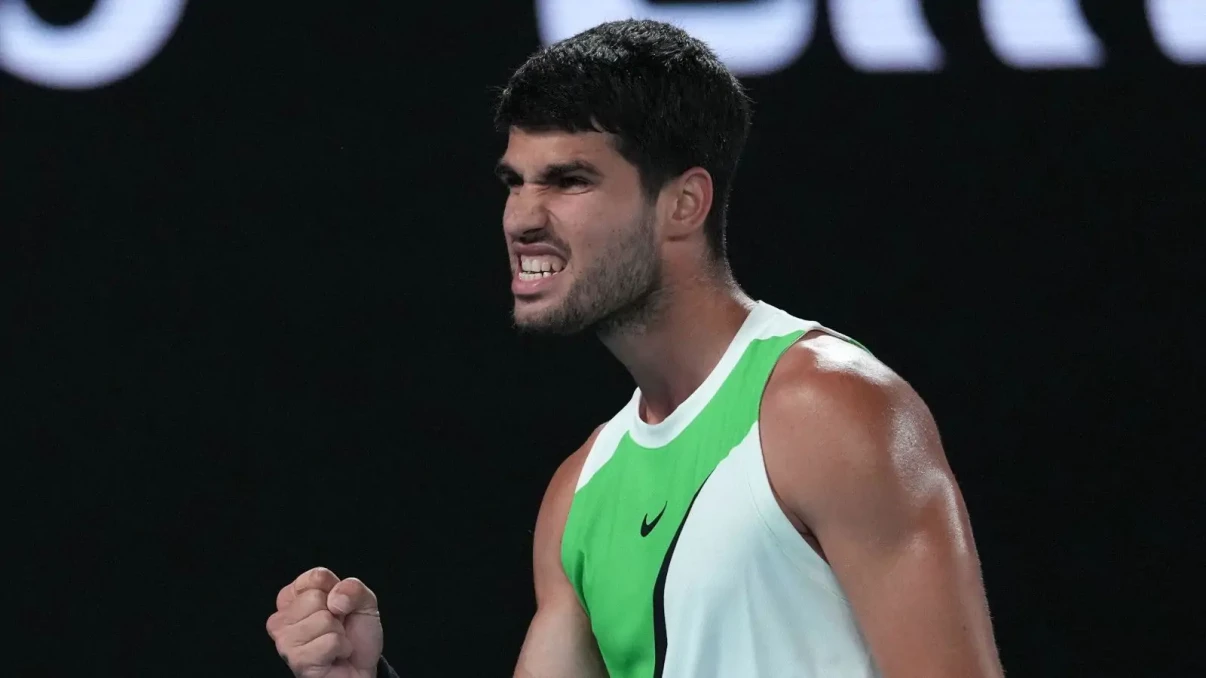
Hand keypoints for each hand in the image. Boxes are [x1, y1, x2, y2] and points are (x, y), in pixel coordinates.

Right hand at [267, 567, 383, 677]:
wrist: (362, 668)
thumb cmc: (356, 635)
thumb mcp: (363, 602)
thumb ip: (353, 588)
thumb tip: (334, 598)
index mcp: (292, 598)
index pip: (316, 577)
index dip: (337, 591)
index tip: (338, 608)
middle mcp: (282, 618)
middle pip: (315, 598)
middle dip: (336, 615)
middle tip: (336, 628)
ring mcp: (285, 641)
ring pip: (323, 620)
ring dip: (339, 633)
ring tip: (334, 642)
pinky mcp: (297, 660)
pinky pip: (330, 642)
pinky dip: (341, 648)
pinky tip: (335, 656)